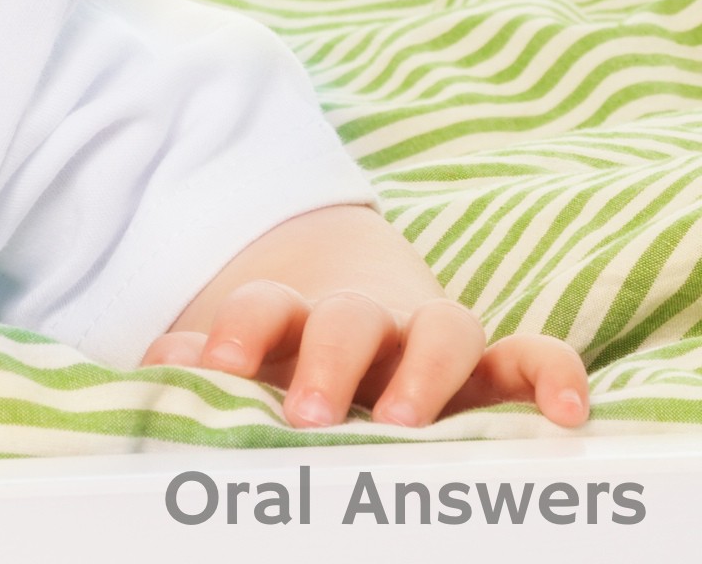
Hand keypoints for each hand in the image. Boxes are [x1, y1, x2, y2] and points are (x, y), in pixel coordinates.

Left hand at [142, 286, 589, 428]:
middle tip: (304, 414)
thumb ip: (203, 359)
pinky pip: (535, 356)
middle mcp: (368, 318)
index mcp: (294, 313)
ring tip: (404, 423)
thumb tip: (160, 363)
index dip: (239, 328)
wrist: (345, 314)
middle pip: (350, 316)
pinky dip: (557, 374)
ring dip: (427, 371)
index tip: (216, 365)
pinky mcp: (490, 367)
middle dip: (328, 360)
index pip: (265, 303)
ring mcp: (431, 338)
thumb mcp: (241, 356)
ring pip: (446, 327)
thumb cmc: (284, 354)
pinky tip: (567, 415)